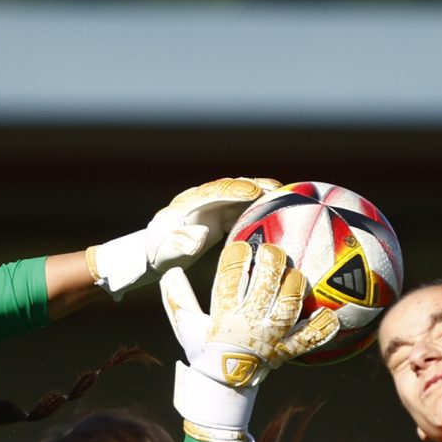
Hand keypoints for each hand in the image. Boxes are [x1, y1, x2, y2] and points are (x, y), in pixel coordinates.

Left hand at [88, 177, 281, 297]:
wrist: (155, 254)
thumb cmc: (160, 255)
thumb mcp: (166, 253)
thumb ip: (181, 243)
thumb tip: (200, 234)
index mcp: (188, 205)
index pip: (215, 191)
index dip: (235, 189)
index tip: (255, 190)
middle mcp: (202, 200)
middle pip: (231, 188)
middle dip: (255, 186)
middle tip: (278, 187)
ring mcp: (212, 207)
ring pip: (239, 196)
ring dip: (261, 195)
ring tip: (286, 195)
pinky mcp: (219, 216)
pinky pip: (241, 209)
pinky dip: (258, 208)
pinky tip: (277, 212)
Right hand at [162, 240, 340, 440]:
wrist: (222, 388)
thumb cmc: (205, 351)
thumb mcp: (186, 326)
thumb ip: (178, 298)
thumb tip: (169, 271)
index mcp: (223, 314)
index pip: (230, 275)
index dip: (237, 255)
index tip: (240, 246)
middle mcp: (249, 324)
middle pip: (266, 283)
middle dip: (271, 260)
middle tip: (272, 251)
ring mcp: (270, 338)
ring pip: (289, 305)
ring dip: (294, 284)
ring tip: (294, 273)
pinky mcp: (286, 351)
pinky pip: (309, 339)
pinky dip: (323, 328)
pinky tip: (331, 314)